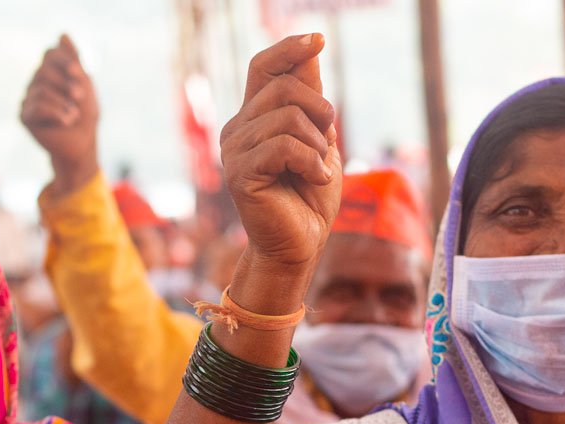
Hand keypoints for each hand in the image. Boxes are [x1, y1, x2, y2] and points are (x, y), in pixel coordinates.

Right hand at [21, 35, 99, 191]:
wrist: (81, 144)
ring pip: (41, 88)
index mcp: (50, 72)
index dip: (63, 60)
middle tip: (80, 96)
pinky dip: (57, 112)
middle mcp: (35, 82)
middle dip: (65, 82)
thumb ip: (75, 60)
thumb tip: (62, 34)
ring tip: (74, 115)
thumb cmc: (85, 115)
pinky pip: (37, 105)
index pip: (49, 53)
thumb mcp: (85, 84)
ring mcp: (28, 99)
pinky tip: (67, 121)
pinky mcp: (24, 116)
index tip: (78, 72)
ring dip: (63, 102)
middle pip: (43, 69)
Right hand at [221, 35, 339, 279]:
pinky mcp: (239, 174)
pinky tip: (317, 179)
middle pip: (282, 89)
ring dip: (317, 143)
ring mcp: (234, 151)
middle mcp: (237, 130)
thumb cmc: (310, 196)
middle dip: (320, 110)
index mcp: (254, 118)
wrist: (301, 244)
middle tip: (330, 141)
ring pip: (287, 118)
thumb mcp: (319, 139)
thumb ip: (311, 100)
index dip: (289, 49)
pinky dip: (311, 162)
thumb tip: (312, 49)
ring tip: (319, 169)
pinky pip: (283, 147)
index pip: (263, 68)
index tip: (320, 38)